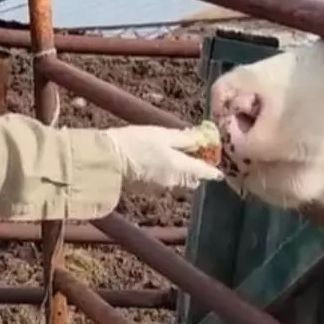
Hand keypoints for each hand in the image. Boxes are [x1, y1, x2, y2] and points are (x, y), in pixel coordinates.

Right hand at [104, 124, 223, 191]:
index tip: (216, 161)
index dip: (213, 167)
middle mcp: (174, 183)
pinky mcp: (148, 189)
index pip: (206, 172)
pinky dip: (169, 172)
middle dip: (197, 168)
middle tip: (194, 150)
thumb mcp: (163, 134)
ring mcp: (161, 188)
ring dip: (183, 170)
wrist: (107, 159)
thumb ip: (186, 138)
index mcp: (181, 168)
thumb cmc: (136, 142)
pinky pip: (166, 182)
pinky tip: (159, 160)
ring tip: (175, 152)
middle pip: (194, 178)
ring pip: (180, 181)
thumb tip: (204, 138)